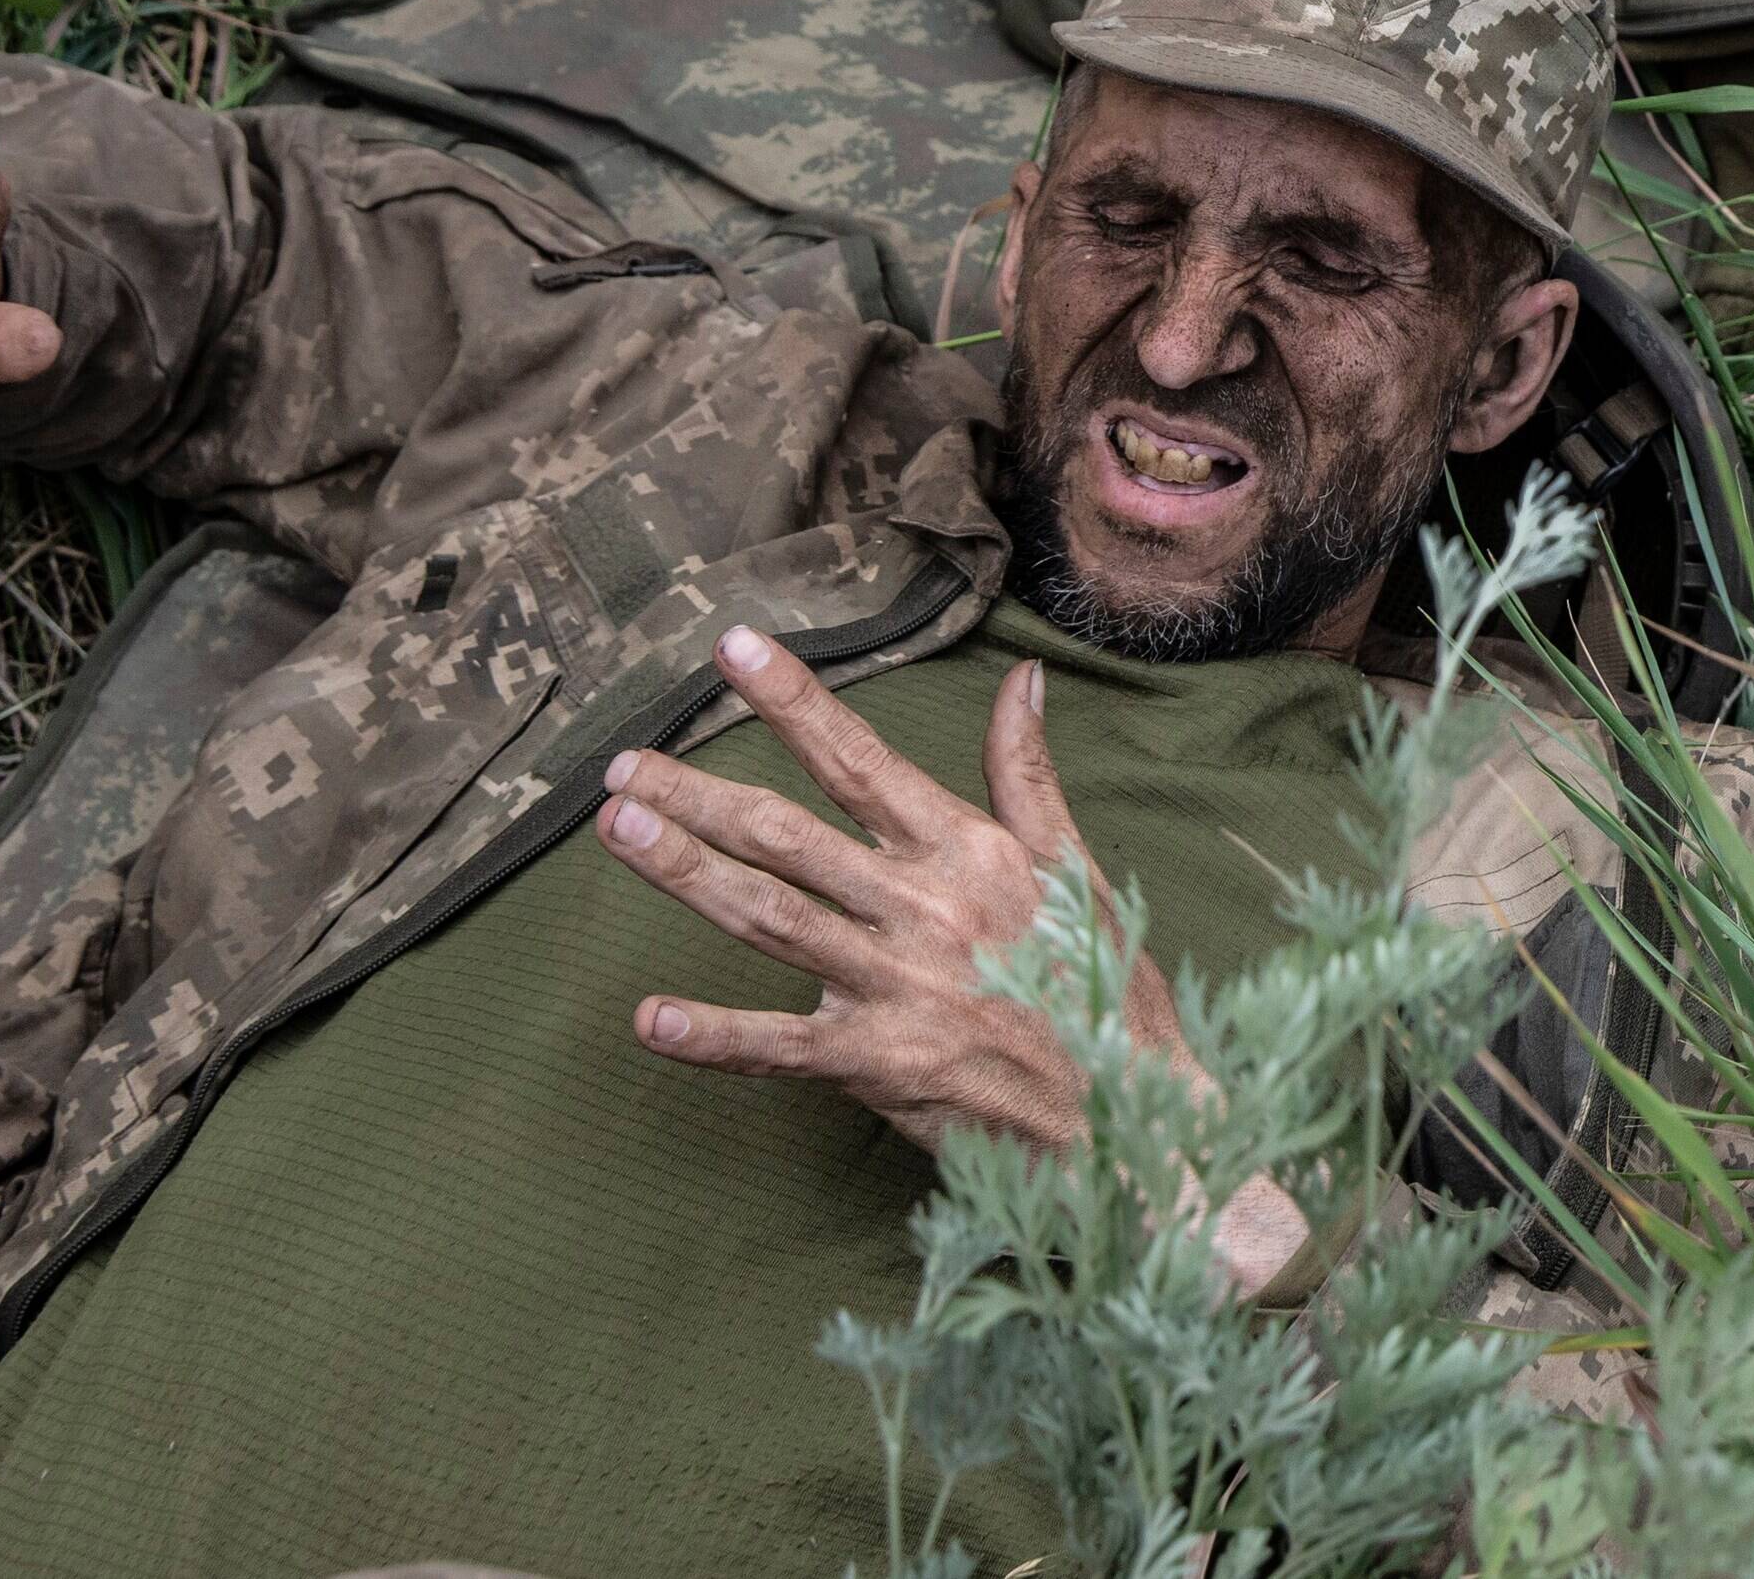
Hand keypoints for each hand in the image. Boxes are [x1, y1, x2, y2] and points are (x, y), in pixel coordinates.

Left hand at [608, 624, 1172, 1157]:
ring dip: (686, 872)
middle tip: (621, 766)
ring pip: (768, 916)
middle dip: (699, 794)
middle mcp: (922, 905)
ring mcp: (896, 985)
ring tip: (620, 831)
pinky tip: (650, 1020)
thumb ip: (1028, 775)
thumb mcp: (1074, 867)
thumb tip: (1021, 680)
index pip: (861, 759)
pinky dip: (713, 1035)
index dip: (793, 701)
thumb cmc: (1103, 985)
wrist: (1133, 1107)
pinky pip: (779, 1048)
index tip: (733, 647)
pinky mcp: (880, 1065)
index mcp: (966, 850)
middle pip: (787, 835)